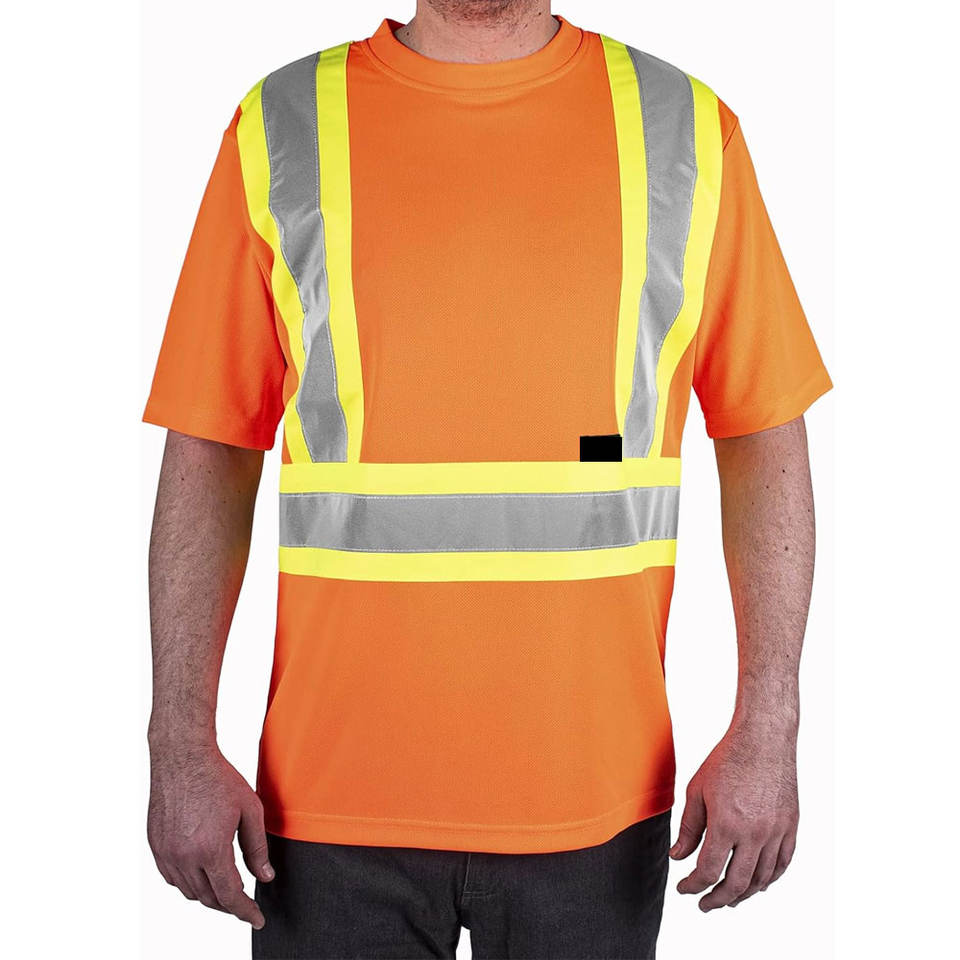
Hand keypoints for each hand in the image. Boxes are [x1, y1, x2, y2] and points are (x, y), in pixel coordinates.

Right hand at [147, 742, 273, 927]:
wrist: (183, 757)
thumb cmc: (218, 778)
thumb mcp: (250, 810)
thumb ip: (257, 848)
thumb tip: (264, 877)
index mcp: (210, 849)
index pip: (229, 895)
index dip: (245, 911)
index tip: (256, 919)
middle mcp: (184, 857)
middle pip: (208, 898)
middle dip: (229, 905)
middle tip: (245, 903)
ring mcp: (166, 853)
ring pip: (189, 891)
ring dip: (209, 895)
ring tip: (227, 888)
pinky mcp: (155, 846)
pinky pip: (172, 878)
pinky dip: (189, 883)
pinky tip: (203, 874)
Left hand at [670, 721, 798, 910]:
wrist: (763, 739)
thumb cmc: (727, 760)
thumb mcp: (697, 790)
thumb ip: (689, 827)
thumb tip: (678, 857)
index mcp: (726, 823)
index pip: (708, 870)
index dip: (693, 885)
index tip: (684, 889)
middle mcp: (754, 833)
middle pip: (736, 883)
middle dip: (717, 899)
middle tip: (705, 904)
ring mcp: (776, 831)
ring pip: (762, 878)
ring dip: (743, 894)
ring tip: (728, 898)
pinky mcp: (791, 826)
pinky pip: (783, 863)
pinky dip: (769, 879)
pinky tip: (757, 883)